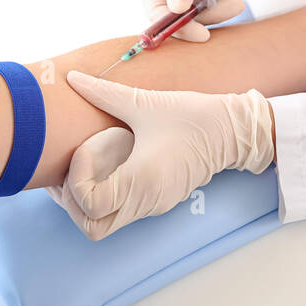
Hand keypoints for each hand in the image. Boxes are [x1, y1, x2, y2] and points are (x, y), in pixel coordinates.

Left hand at [48, 70, 274, 239]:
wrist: (233, 131)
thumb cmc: (193, 117)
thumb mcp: (146, 103)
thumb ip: (104, 93)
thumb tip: (72, 77)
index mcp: (141, 182)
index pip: (90, 206)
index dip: (77, 179)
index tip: (85, 148)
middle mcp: (145, 202)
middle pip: (91, 227)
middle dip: (73, 201)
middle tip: (73, 168)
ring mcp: (152, 205)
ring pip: (105, 223)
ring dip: (88, 199)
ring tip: (88, 165)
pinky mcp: (157, 200)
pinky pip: (121, 210)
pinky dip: (105, 194)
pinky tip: (108, 164)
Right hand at [140, 0, 266, 41]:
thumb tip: (175, 10)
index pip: (154, 8)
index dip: (174, 26)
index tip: (201, 34)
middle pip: (179, 14)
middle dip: (207, 15)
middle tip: (234, 8)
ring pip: (199, 12)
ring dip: (222, 8)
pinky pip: (215, 4)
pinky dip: (229, 1)